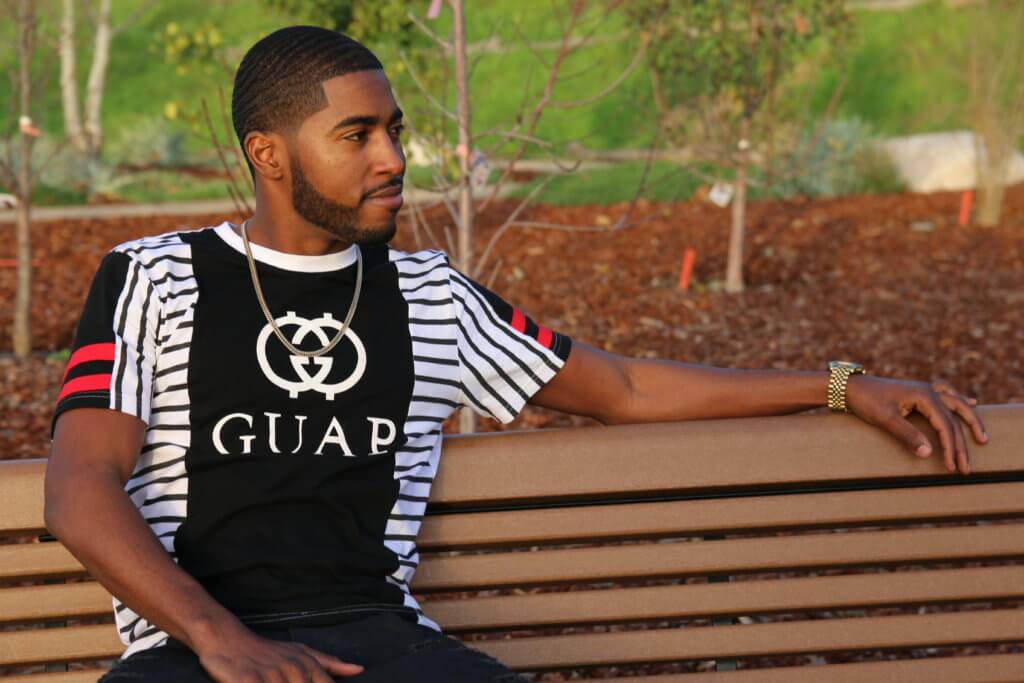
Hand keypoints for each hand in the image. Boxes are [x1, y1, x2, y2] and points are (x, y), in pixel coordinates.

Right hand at [197, 624, 363, 682]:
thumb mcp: (302, 653)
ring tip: (275, 682)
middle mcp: (294, 671)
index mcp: (309, 666)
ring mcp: (273, 677)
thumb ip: (330, 665)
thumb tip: (359, 669)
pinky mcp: (250, 681)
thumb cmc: (269, 651)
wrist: (230, 641)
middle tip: (285, 682)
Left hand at [845, 375, 987, 474]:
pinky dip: (958, 400)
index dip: (950, 448)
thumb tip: (928, 454)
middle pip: (954, 418)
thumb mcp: (885, 419)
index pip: (945, 426)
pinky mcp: (918, 391)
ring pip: (956, 405)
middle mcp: (929, 390)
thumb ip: (907, 435)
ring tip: (982, 437)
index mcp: (924, 395)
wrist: (850, 386)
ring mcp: (924, 389)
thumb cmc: (866, 401)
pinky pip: (946, 394)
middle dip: (962, 444)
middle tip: (967, 467)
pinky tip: (970, 401)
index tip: (951, 468)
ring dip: (970, 420)